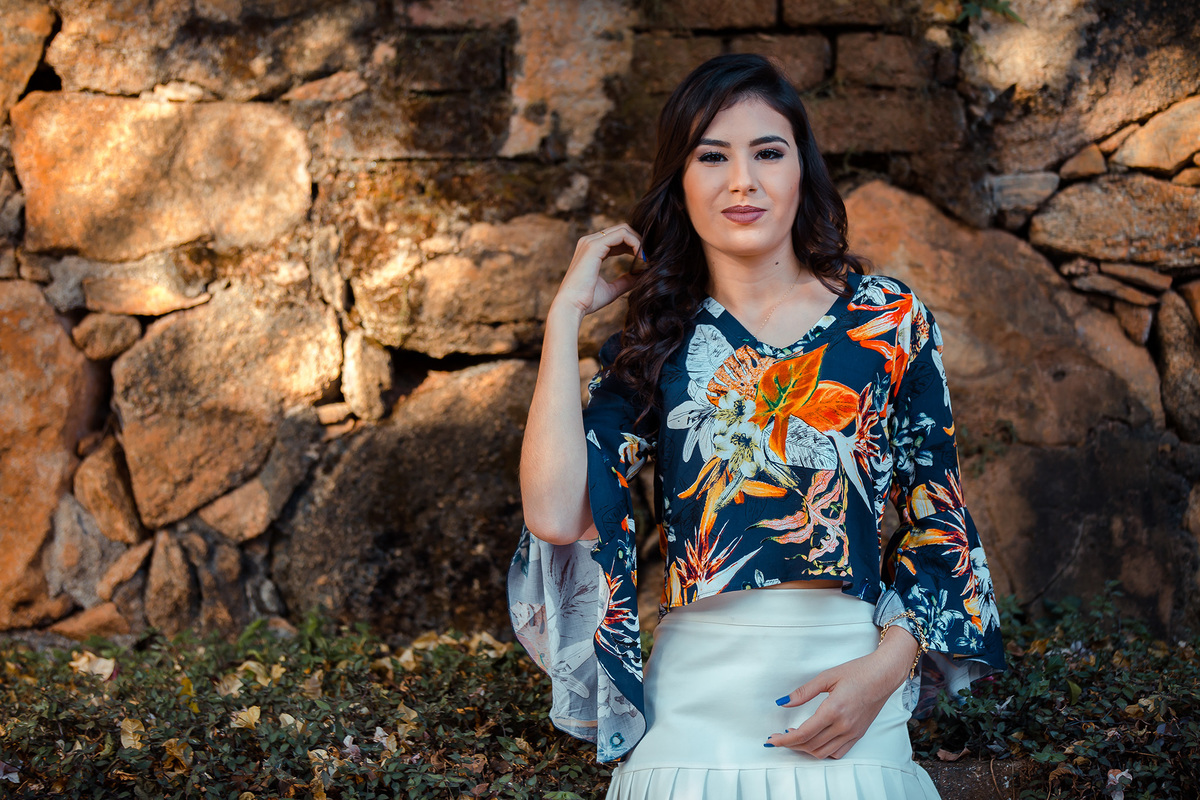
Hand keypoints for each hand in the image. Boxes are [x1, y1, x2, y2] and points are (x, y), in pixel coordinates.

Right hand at [552, 223, 643, 317]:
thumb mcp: (611, 289)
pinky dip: (636, 244)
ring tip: (648, 258)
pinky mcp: (594, 246)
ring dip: (639, 242)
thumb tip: (641, 276)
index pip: (618, 238)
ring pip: (623, 229)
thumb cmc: (586, 301)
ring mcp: (591, 242)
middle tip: (650, 258)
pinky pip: (622, 235)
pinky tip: (642, 258)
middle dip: (639, 241)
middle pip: (622, 230)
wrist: (571, 307)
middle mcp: (590, 241)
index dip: (634, 246)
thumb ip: (625, 281)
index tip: (646, 260)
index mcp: (591, 250)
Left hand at [765, 628, 916, 758]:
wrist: (884, 675)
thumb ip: (803, 692)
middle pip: (810, 745)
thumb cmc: (858, 672)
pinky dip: (822, 751)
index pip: (803, 734)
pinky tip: (813, 741)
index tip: (771, 739)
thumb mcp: (827, 676)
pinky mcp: (858, 734)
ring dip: (804, 749)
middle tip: (777, 738)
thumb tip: (783, 702)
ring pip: (822, 752)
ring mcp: (852, 733)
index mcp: (833, 710)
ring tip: (793, 737)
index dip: (784, 739)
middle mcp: (843, 726)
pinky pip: (837, 752)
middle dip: (790, 744)